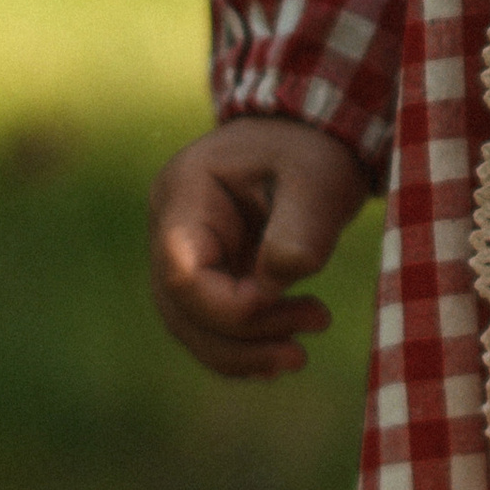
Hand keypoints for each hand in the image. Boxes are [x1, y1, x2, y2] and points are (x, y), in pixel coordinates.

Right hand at [148, 116, 372, 378]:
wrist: (310, 135)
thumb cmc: (312, 150)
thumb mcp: (318, 179)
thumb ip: (299, 231)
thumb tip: (275, 285)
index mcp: (186, 192)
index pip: (182, 274)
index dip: (230, 307)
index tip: (290, 302)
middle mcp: (171, 226)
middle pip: (180, 309)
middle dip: (240, 340)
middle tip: (302, 351)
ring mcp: (184, 252)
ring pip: (191, 325)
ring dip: (243, 351)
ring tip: (298, 355)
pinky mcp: (208, 272)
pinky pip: (210, 322)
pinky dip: (243, 346)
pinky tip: (282, 354)